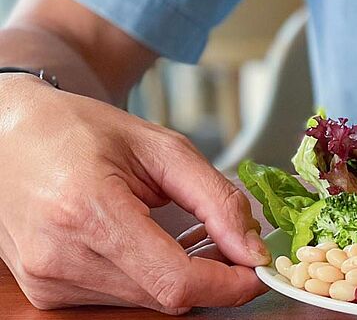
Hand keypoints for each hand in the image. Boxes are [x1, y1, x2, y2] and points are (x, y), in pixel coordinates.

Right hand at [0, 75, 268, 312]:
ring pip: (144, 301)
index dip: (226, 285)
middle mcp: (60, 256)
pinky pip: (118, 298)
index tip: (257, 270)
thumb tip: (251, 247)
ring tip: (182, 232)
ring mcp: (47, 280)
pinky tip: (148, 242)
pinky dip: (147, 277)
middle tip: (229, 242)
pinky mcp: (44, 292)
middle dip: (210, 276)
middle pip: (163, 296)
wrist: (9, 136)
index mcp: (89, 211)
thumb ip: (215, 198)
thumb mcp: (162, 148)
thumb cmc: (82, 131)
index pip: (174, 280)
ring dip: (178, 276)